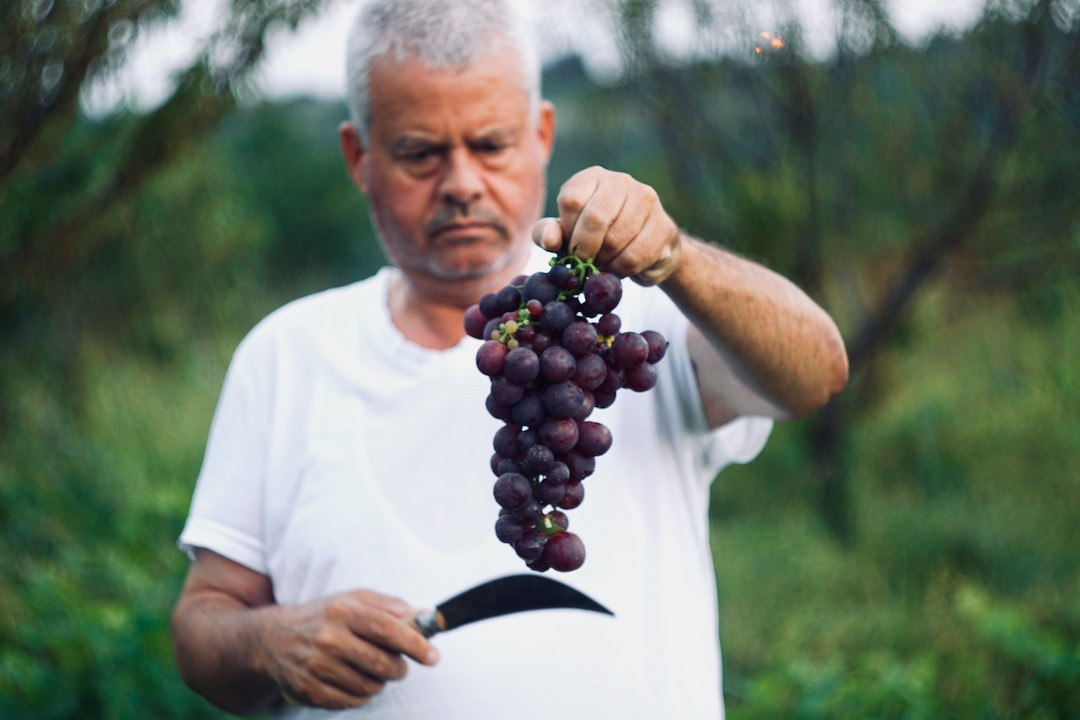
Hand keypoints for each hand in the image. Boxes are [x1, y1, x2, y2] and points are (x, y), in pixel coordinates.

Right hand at [265, 589, 439, 708]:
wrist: (274, 640)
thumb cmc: (325, 617)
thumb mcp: (354, 599)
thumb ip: (390, 605)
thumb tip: (423, 616)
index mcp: (343, 611)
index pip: (387, 629)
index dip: (415, 645)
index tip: (433, 657)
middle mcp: (328, 638)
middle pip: (381, 663)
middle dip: (399, 669)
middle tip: (398, 666)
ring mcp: (316, 666)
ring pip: (369, 686)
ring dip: (379, 682)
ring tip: (371, 671)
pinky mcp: (308, 690)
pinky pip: (351, 702)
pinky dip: (360, 695)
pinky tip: (354, 681)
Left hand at [533, 166, 682, 284]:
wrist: (645, 251)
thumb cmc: (596, 239)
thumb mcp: (565, 234)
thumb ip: (548, 233)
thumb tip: (551, 240)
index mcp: (592, 177)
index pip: (572, 200)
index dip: (568, 230)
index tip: (570, 246)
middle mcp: (620, 181)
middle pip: (596, 218)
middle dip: (585, 250)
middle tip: (584, 264)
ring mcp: (646, 200)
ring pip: (616, 239)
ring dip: (603, 262)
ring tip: (602, 264)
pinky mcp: (664, 225)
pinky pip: (635, 256)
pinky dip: (621, 270)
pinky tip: (619, 268)